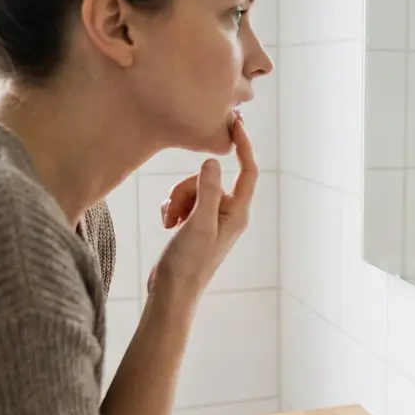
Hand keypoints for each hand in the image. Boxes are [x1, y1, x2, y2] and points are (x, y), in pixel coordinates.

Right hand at [147, 116, 257, 304]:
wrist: (172, 292)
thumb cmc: (189, 263)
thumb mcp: (198, 223)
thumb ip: (207, 191)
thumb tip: (213, 163)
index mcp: (238, 213)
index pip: (248, 170)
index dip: (243, 145)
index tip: (235, 123)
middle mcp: (230, 213)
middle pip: (210, 179)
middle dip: (187, 188)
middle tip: (178, 213)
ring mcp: (213, 218)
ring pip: (193, 188)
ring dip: (177, 200)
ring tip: (171, 223)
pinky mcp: (197, 223)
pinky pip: (184, 201)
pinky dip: (173, 208)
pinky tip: (167, 224)